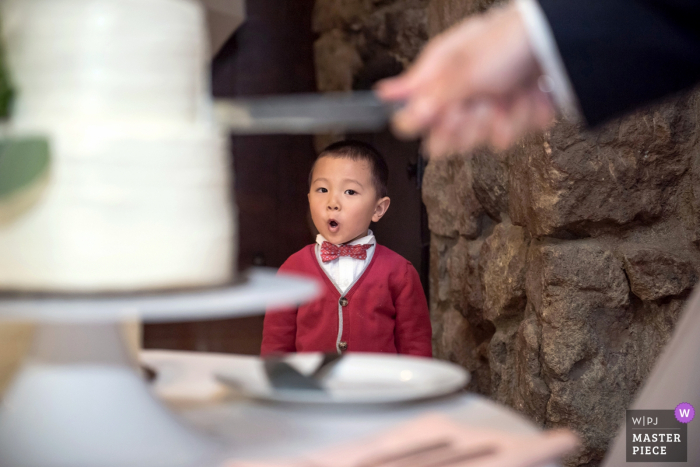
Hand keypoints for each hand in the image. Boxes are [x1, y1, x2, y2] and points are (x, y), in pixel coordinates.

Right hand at [376, 3, 555, 156]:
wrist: (560, 39)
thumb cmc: (508, 42)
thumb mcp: (462, 71)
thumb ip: (428, 97)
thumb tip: (390, 102)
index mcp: (441, 75)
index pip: (419, 119)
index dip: (437, 125)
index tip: (453, 115)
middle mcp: (462, 91)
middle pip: (454, 137)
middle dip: (476, 123)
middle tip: (485, 103)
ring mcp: (491, 103)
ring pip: (489, 137)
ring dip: (508, 116)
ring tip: (516, 92)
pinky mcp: (517, 112)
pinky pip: (517, 131)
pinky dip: (528, 113)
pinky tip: (532, 93)